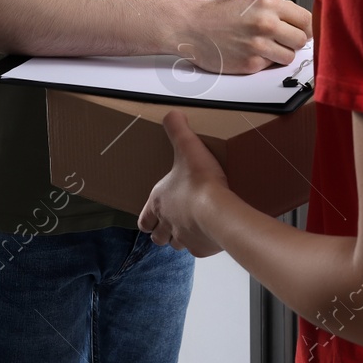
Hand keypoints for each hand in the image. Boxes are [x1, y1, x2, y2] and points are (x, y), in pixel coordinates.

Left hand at [138, 110, 228, 256]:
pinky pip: (198, 248)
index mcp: (159, 203)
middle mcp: (167, 224)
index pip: (143, 219)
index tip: (151, 217)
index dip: (147, 218)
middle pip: (157, 237)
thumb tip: (172, 114)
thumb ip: (178, 129)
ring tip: (192, 227)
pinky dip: (202, 243)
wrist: (218, 210)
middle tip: (172, 223)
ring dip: (181, 238)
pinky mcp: (202, 248)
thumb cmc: (200, 182)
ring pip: (176, 245)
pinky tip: (211, 234)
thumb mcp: (187, 147)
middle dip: (162, 232)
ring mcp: (184, 238)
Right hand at [175, 0, 310, 74]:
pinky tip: (251, 52)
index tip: (304, 31)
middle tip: (284, 40)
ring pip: (290, 56)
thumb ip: (276, 9)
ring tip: (267, 47)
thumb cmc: (220, 13)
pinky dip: (264, 61)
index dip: (307, 27)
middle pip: (302, 39)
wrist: (192, 27)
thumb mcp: (251, 0)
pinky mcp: (250, 63)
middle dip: (294, 41)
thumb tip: (301, 23)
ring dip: (282, 54)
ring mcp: (258, 45)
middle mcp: (266, 23)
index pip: (306, 19)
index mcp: (268, 3)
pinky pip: (270, 66)